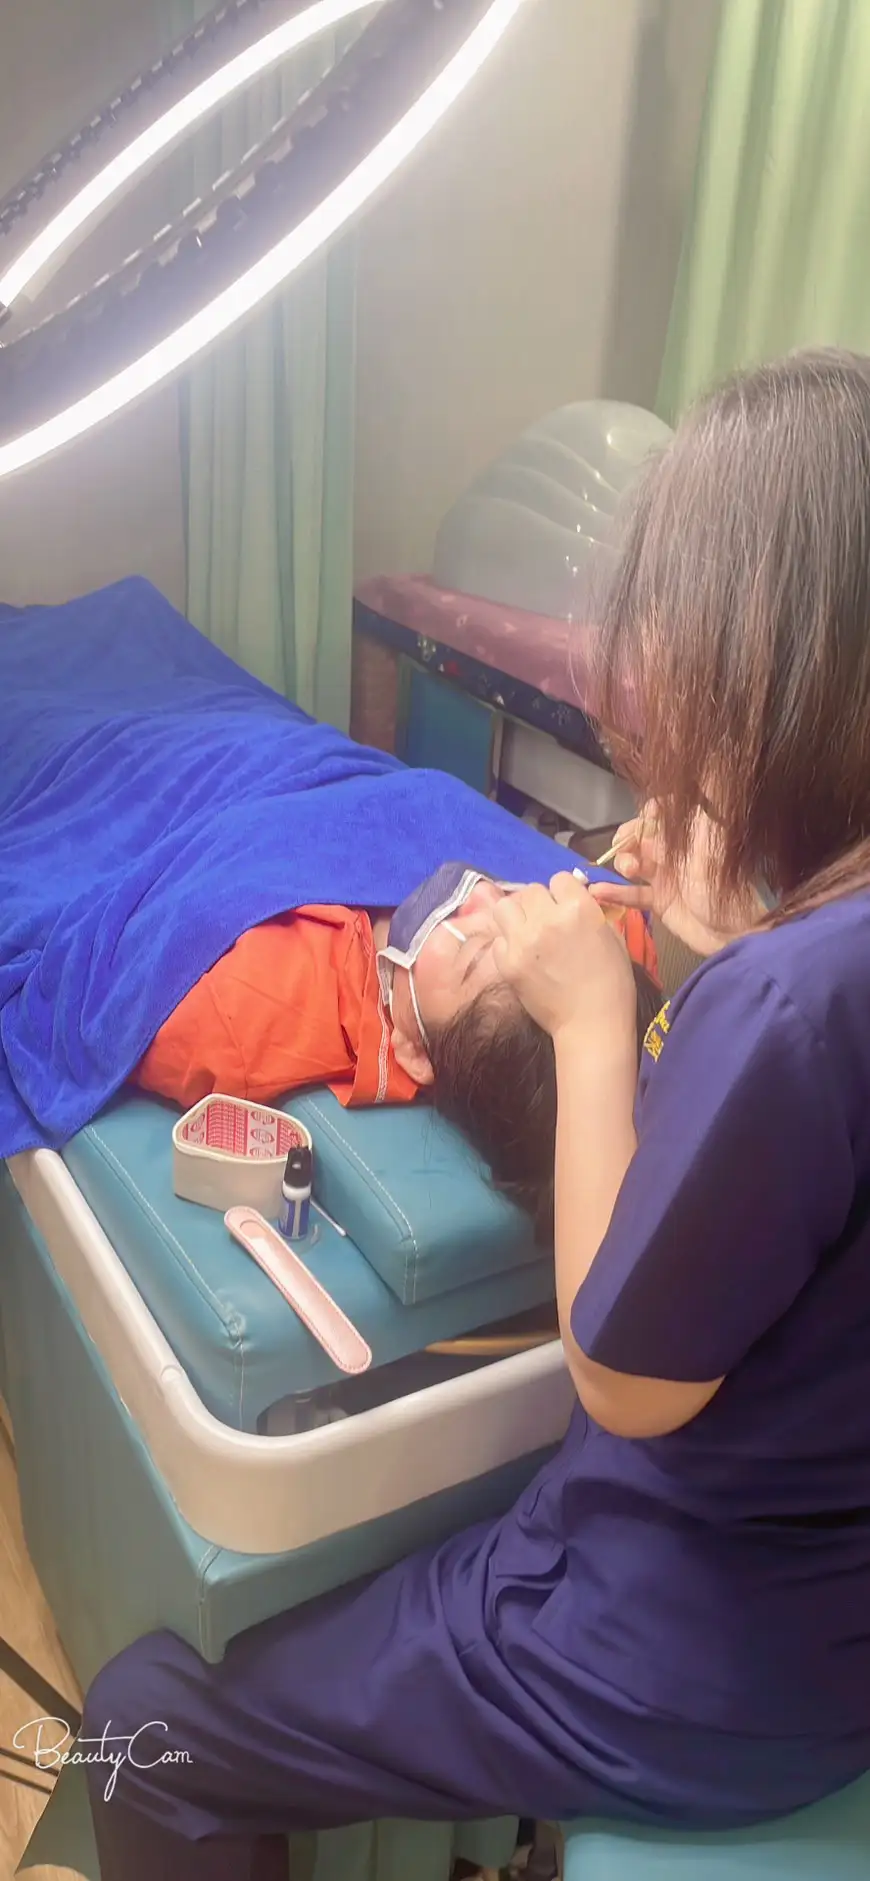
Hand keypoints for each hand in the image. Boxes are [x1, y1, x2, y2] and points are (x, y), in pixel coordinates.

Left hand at [493, 872, 636, 1041]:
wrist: (591, 1024)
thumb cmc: (612, 983)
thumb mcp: (612, 938)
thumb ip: (591, 912)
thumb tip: (577, 898)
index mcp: (579, 909)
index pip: (559, 879)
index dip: (563, 893)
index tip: (565, 907)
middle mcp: (547, 919)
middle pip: (531, 891)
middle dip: (540, 904)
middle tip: (546, 923)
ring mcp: (522, 941)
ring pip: (505, 907)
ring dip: (517, 917)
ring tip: (527, 933)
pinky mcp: (506, 963)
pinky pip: (498, 939)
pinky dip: (508, 945)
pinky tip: (522, 957)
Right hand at [589, 800, 764, 956]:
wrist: (735, 932)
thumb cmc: (724, 883)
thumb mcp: (715, 839)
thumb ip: (712, 801)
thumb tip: (714, 759)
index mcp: (688, 834)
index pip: (659, 814)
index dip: (647, 816)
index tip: (646, 821)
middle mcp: (675, 852)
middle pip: (639, 837)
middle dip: (627, 840)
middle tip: (629, 851)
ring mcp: (665, 877)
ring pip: (632, 862)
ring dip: (622, 863)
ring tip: (628, 870)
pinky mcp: (659, 902)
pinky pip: (632, 893)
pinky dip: (615, 892)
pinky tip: (598, 892)